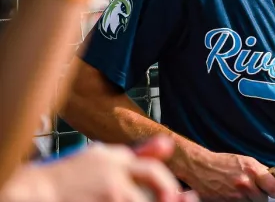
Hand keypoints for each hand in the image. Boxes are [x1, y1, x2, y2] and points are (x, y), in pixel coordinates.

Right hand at [0, 135, 196, 201]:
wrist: (35, 193)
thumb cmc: (70, 175)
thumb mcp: (103, 157)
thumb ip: (139, 153)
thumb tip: (170, 144)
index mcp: (115, 160)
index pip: (154, 171)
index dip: (168, 185)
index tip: (174, 195)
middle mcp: (112, 178)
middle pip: (155, 193)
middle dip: (166, 199)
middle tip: (171, 201)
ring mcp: (106, 198)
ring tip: (128, 199)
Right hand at [183, 149, 274, 201]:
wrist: (201, 168)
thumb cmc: (222, 163)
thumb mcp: (245, 161)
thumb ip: (259, 171)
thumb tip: (272, 178)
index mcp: (252, 170)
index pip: (274, 187)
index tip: (273, 190)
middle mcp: (245, 184)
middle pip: (263, 199)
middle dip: (261, 196)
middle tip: (255, 190)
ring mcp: (236, 196)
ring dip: (250, 200)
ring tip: (242, 192)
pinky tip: (235, 195)